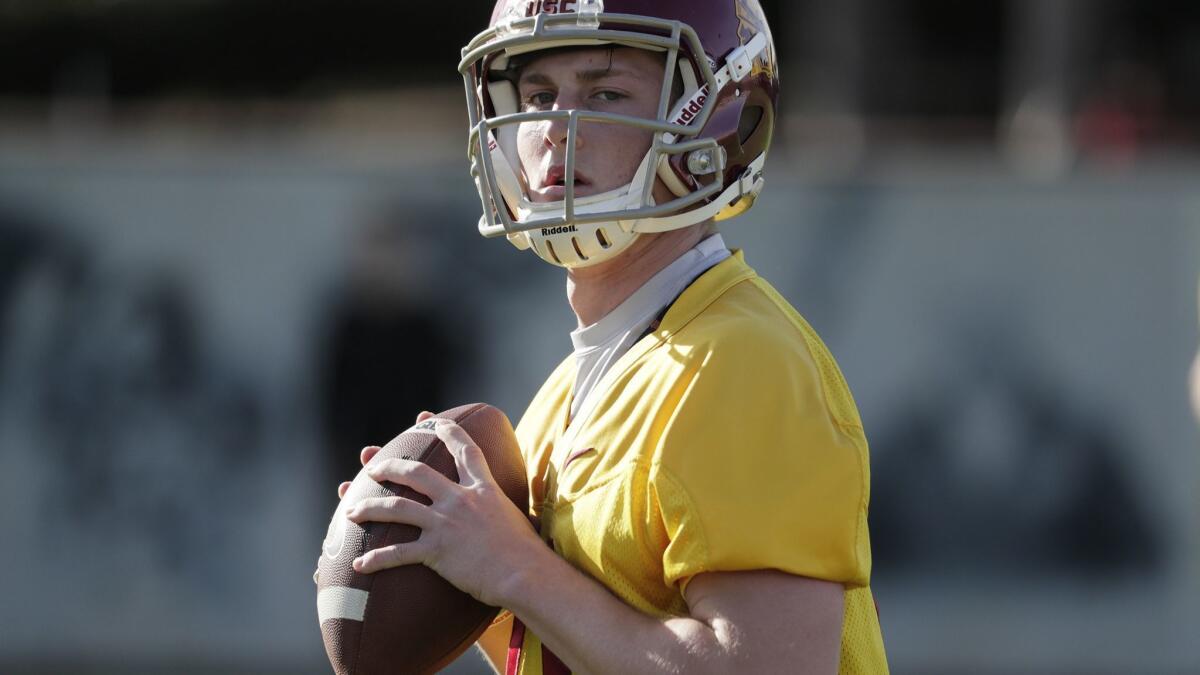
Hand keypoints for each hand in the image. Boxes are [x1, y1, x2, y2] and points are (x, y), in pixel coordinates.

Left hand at [345, 416, 544, 607]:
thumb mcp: (519, 518)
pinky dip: (375, 559)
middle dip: (389, 467)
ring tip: (350, 512)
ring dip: (369, 508)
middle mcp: (460, 500)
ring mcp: (446, 524)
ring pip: (397, 508)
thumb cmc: (527, 552)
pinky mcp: (437, 551)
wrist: (525, 573)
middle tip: (371, 467)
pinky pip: (398, 553)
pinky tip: (358, 565)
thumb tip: (518, 516)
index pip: (464, 450)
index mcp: (483, 489)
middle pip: (416, 473)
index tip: (430, 420)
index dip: (447, 431)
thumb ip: (505, 510)